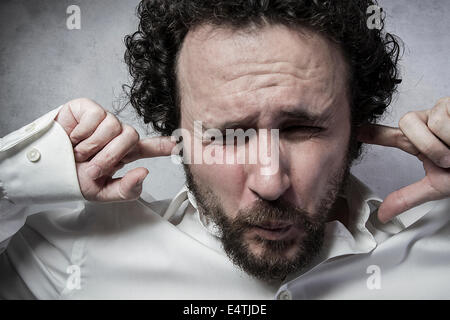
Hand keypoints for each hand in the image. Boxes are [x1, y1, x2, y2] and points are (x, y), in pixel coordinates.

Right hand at [55, 98, 175, 201]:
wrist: (43, 170)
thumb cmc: (71, 178)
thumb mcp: (100, 192)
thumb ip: (125, 189)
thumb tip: (145, 172)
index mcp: (124, 154)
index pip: (151, 147)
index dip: (166, 144)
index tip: (182, 142)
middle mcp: (116, 134)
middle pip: (132, 136)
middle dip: (111, 156)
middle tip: (90, 167)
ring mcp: (102, 120)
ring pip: (114, 127)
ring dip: (93, 147)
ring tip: (78, 154)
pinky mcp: (86, 108)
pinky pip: (96, 117)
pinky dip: (81, 134)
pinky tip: (71, 139)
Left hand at [357, 97, 449, 222]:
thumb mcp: (438, 185)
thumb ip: (408, 197)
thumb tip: (383, 214)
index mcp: (419, 142)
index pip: (391, 135)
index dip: (371, 132)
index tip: (354, 130)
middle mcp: (427, 123)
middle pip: (405, 125)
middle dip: (427, 146)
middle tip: (447, 158)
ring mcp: (441, 110)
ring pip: (427, 123)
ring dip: (446, 144)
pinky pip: (443, 118)